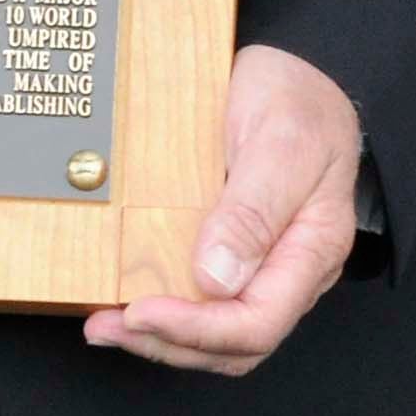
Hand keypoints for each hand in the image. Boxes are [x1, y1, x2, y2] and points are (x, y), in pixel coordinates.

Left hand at [84, 44, 364, 374]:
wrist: (295, 71)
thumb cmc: (296, 100)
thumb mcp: (279, 142)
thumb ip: (252, 210)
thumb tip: (216, 280)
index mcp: (312, 249)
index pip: (258, 322)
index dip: (197, 331)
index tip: (140, 312)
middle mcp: (290, 270)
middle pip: (235, 344)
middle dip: (168, 344)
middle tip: (105, 326)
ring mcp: (263, 266)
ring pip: (216, 335)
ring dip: (160, 337)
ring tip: (103, 323)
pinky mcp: (234, 254)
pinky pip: (202, 302)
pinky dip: (163, 310)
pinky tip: (121, 296)